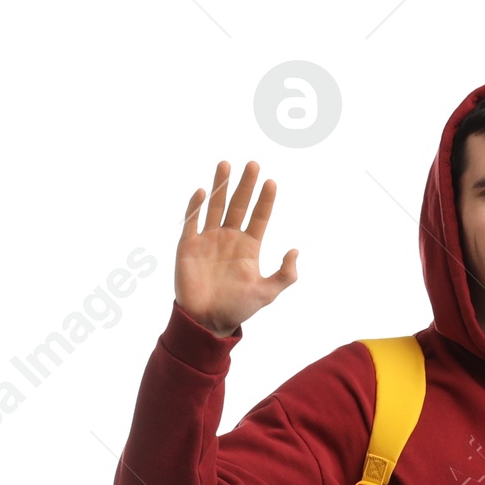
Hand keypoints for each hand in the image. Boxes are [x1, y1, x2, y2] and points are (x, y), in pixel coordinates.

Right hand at [174, 160, 297, 336]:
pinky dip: (196, 207)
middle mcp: (229, 238)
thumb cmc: (238, 308)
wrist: (207, 321)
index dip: (265, 200)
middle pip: (238, 204)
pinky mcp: (189, 245)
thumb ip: (284, 275)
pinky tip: (203, 193)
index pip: (259, 217)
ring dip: (221, 185)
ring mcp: (208, 239)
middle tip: (253, 164)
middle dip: (246, 185)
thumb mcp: (266, 293)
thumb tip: (295, 251)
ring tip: (226, 165)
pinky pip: (192, 221)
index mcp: (248, 247)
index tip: (272, 182)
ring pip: (215, 206)